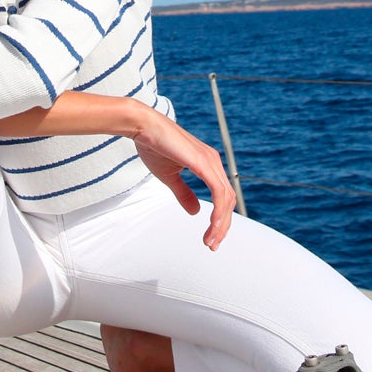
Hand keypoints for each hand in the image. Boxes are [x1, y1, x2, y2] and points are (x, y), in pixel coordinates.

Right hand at [130, 107, 234, 249]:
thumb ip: (184, 193)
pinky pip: (218, 191)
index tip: (210, 238)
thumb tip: (196, 212)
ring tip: (211, 241)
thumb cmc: (154, 146)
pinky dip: (218, 210)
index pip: (222, 196)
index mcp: (208, 164)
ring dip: (220, 223)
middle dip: (222, 226)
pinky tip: (213, 225)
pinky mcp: (203, 162)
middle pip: (228, 200)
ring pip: (226, 199)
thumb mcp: (170, 176)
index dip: (220, 219)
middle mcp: (213, 162)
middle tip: (212, 245)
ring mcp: (210, 161)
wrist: (143, 126)